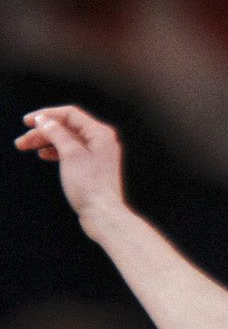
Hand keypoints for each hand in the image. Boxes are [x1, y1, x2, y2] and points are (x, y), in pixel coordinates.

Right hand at [16, 106, 129, 227]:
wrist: (103, 214)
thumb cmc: (90, 186)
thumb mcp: (70, 154)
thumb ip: (57, 133)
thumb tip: (45, 120)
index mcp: (100, 133)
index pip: (70, 114)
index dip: (47, 115)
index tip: (28, 121)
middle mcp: (101, 141)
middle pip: (66, 128)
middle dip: (42, 131)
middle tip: (22, 140)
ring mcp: (98, 154)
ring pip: (66, 140)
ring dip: (45, 142)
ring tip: (25, 147)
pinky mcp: (92, 167)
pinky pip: (70, 152)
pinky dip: (55, 151)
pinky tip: (43, 155)